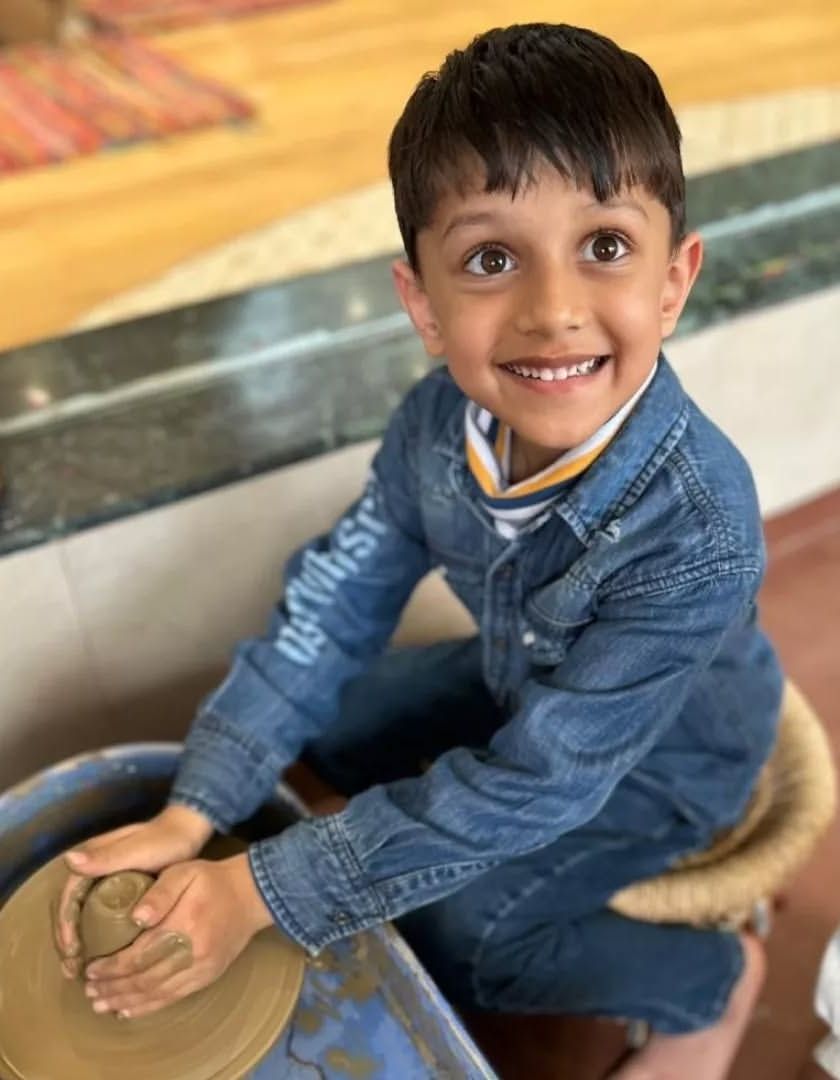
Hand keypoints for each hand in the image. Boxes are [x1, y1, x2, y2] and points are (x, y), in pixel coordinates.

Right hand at [54, 804, 213, 978]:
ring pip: (83, 918)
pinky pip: (99, 919)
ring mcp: (105, 883)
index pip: (68, 898)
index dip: (65, 927)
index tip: (72, 952)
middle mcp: (93, 873)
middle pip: (71, 912)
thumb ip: (106, 857)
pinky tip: (102, 960)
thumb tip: (69, 861)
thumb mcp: (135, 850)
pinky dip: (96, 940)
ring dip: (79, 945)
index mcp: (91, 861)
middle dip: (68, 943)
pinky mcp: (119, 893)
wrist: (187, 832)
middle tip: (74, 971)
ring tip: (81, 973)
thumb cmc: (163, 839)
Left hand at [82, 853, 274, 1019]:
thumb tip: (136, 917)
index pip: (139, 955)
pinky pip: (174, 998)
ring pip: (157, 994)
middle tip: (90, 992)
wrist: (252, 895)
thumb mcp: (185, 872)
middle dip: (113, 988)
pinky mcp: (208, 976)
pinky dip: (149, 1006)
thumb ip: (160, 892)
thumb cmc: (213, 879)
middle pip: (144, 979)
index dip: (112, 967)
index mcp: (184, 925)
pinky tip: (131, 1009)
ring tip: (102, 1005)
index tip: (90, 969)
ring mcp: (202, 969)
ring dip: (126, 1002)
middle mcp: (192, 953)